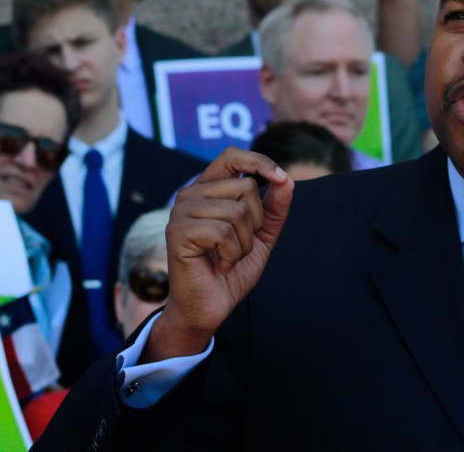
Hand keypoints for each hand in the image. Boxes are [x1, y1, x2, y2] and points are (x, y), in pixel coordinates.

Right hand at [143, 148, 292, 361]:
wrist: (209, 308)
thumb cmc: (231, 270)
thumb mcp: (261, 236)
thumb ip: (274, 208)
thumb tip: (286, 180)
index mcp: (207, 189)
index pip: (232, 156)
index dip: (259, 161)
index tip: (281, 179)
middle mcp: (190, 194)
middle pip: (245, 186)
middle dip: (256, 222)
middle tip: (239, 246)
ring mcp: (181, 212)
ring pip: (238, 210)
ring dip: (244, 242)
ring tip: (229, 257)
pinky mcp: (178, 232)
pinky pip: (223, 231)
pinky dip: (232, 253)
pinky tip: (221, 265)